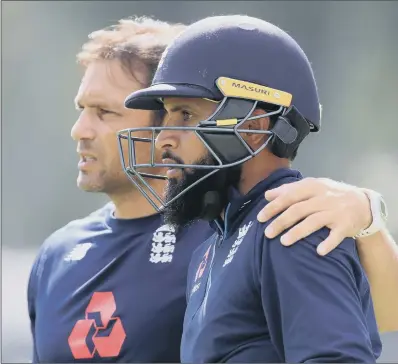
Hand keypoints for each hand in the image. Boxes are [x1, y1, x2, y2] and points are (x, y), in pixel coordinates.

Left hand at [257, 177, 372, 255]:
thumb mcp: (312, 187)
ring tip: (283, 242)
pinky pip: (336, 235)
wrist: (363, 203)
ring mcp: (335, 211)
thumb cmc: (330, 195)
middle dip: (281, 221)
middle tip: (267, 233)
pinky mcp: (345, 225)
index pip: (289, 196)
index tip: (260, 217)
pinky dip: (328, 243)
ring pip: (313, 221)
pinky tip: (318, 251)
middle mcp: (323, 198)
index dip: (274, 206)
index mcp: (313, 187)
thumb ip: (289, 190)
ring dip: (298, 232)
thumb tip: (267, 194)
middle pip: (298, 210)